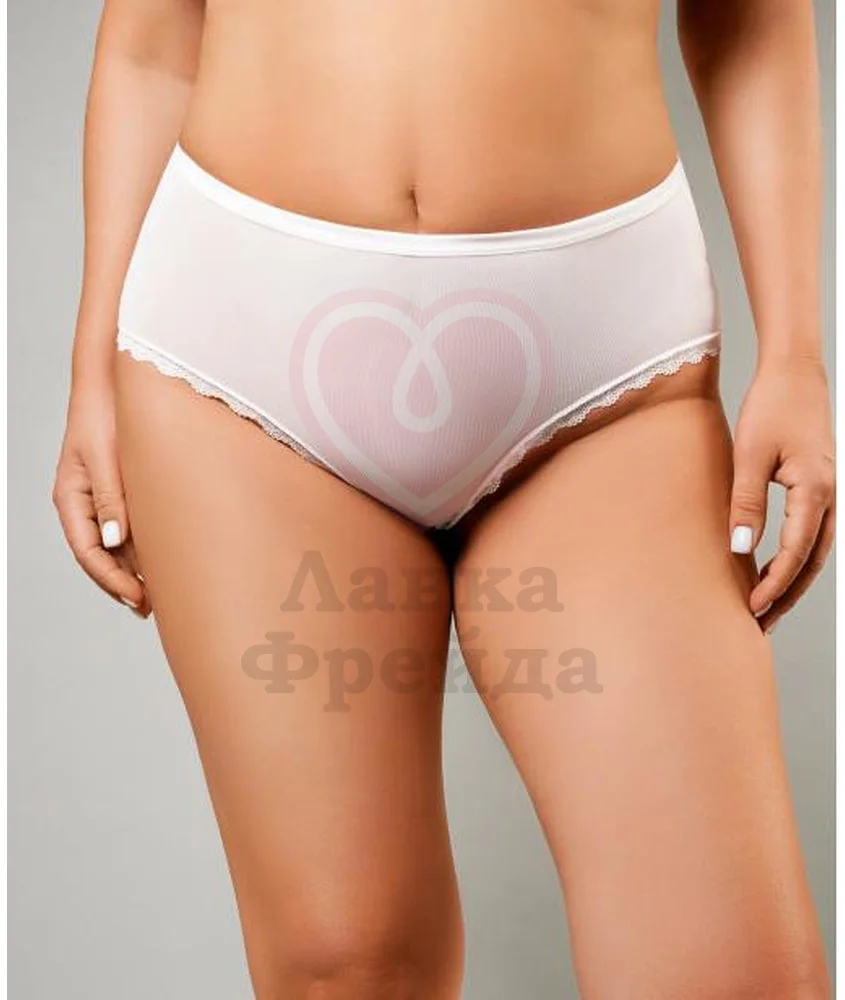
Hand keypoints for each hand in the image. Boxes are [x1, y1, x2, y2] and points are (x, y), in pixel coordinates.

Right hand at [53, 370, 150, 616]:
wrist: (116, 382)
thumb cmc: (105, 415)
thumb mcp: (105, 457)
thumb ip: (110, 498)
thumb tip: (114, 541)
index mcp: (71, 498)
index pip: (88, 553)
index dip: (112, 580)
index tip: (138, 599)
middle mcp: (85, 503)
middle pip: (101, 556)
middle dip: (124, 583)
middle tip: (151, 608)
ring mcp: (103, 497)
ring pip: (116, 544)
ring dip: (135, 568)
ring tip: (161, 593)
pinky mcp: (123, 489)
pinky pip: (130, 526)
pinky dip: (144, 545)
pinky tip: (164, 558)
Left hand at [729, 355, 834, 632]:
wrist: (794, 372)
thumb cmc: (770, 407)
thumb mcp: (749, 455)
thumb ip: (746, 502)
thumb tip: (740, 549)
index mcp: (815, 491)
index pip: (796, 554)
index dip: (774, 586)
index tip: (751, 611)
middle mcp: (830, 496)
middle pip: (812, 562)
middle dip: (786, 595)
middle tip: (759, 626)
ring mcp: (829, 492)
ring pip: (816, 550)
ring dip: (793, 580)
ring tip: (766, 607)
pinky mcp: (819, 486)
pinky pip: (813, 533)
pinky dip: (797, 558)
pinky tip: (774, 569)